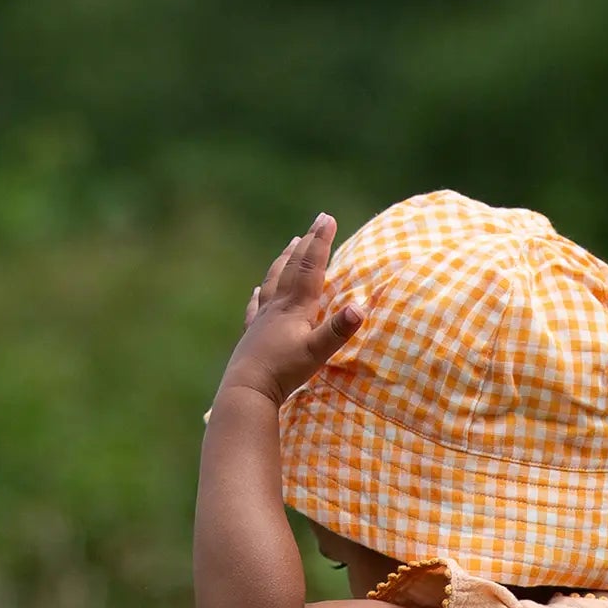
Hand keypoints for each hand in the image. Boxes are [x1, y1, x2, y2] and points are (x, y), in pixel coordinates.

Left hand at [215, 213, 363, 407]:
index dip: (321, 242)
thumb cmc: (283, 371)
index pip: (311, 267)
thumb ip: (338, 330)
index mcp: (296, 307)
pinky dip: (260, 294)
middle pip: (293, 267)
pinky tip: (257, 291)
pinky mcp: (252, 334)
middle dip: (307, 244)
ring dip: (284, 260)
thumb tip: (360, 308)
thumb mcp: (316, 352)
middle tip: (316, 222)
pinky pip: (256, 307)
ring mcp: (262, 319)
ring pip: (274, 280)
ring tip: (291, 245)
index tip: (328, 219)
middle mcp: (277, 306)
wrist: (247, 389)